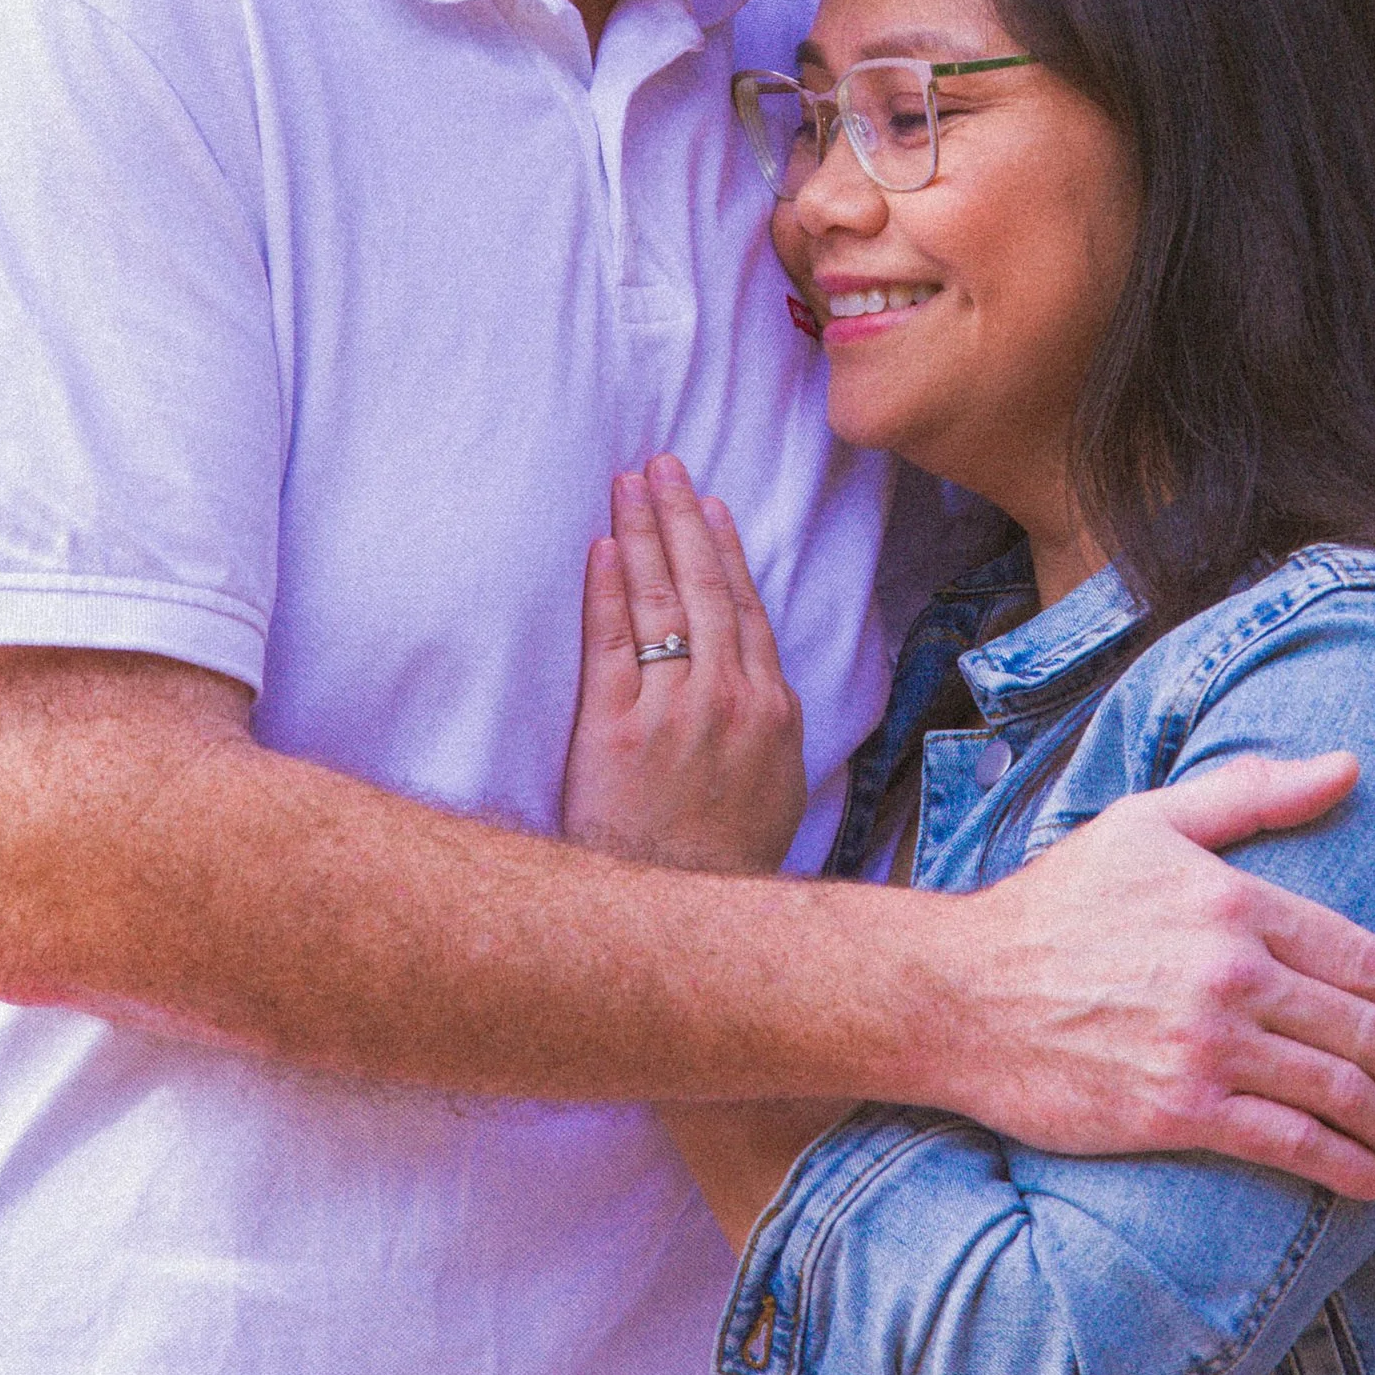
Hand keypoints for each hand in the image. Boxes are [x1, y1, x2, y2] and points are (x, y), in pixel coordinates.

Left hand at [564, 455, 808, 874]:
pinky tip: (601, 546)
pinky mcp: (617, 725)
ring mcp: (674, 708)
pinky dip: (609, 586)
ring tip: (629, 483)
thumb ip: (769, 728)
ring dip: (645, 532)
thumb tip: (763, 689)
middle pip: (705, 586)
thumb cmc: (724, 858)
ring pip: (662, 599)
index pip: (744, 607)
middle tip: (664, 464)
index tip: (711, 505)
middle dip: (683, 517)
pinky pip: (612, 639)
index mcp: (770, 708)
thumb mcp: (773, 787)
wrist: (680, 909)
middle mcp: (727, 697)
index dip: (726, 550)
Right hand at [939, 751, 1374, 1200]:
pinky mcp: (1175, 1111)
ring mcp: (1205, 1047)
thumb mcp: (1148, 822)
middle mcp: (1232, 976)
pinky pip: (1286, 1142)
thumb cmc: (1053, 904)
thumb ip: (1253, 792)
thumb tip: (1350, 766)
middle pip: (1366, 1033)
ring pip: (1338, 1093)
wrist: (958, 991)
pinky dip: (1343, 1164)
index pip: (1367, 959)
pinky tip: (1373, 1177)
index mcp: (1234, 902)